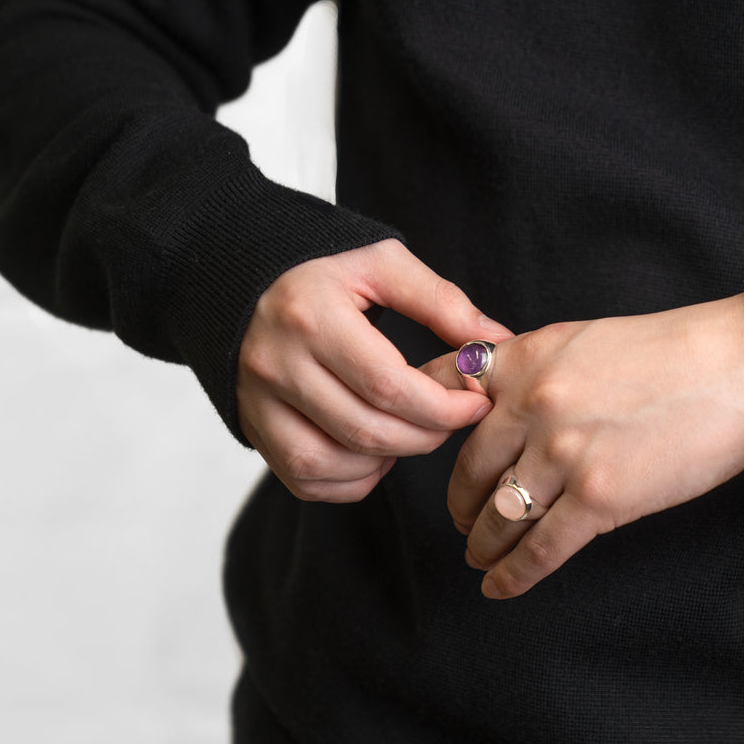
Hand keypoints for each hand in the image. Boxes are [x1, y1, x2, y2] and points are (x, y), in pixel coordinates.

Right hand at [237, 239, 510, 501]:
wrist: (247, 284)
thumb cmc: (324, 273)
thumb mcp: (382, 264)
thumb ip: (441, 302)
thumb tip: (496, 343)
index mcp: (311, 317)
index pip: (387, 385)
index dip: (442, 407)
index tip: (476, 404)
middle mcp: (276, 364)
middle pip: (365, 431)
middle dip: (426, 437)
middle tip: (452, 421)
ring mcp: (258, 403)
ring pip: (331, 464)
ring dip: (387, 461)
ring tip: (412, 431)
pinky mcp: (254, 430)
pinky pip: (307, 480)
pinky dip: (351, 479)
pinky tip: (374, 451)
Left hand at [429, 278, 743, 598]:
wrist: (738, 369)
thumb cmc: (670, 352)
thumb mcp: (582, 342)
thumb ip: (532, 373)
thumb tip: (499, 411)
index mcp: (524, 359)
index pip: (443, 390)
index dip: (420, 424)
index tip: (415, 450)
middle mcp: (532, 405)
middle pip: (468, 470)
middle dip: (462, 503)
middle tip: (464, 519)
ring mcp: (564, 453)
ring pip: (497, 516)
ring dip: (483, 544)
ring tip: (480, 555)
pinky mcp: (600, 498)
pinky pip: (538, 549)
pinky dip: (511, 575)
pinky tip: (498, 587)